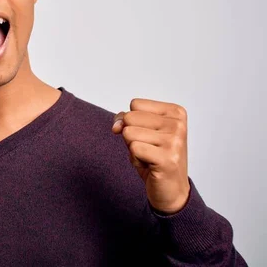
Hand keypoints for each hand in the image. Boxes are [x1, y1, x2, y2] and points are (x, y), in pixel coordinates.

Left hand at [112, 99, 190, 213]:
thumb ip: (125, 119)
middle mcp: (178, 124)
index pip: (135, 104)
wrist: (170, 190)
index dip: (132, 121)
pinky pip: (133, 149)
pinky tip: (150, 166)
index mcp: (175, 112)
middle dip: (131, 135)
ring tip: (149, 157)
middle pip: (130, 117)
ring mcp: (174, 141)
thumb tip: (116, 127)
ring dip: (133, 149)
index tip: (148, 136)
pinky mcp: (167, 159)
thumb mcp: (139, 130)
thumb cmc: (154, 157)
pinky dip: (135, 159)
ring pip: (129, 133)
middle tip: (148, 149)